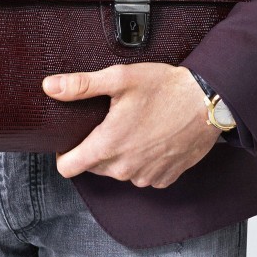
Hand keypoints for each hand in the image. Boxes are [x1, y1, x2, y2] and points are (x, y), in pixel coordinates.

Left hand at [42, 62, 221, 187]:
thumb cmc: (164, 88)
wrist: (206, 102)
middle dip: (96, 147)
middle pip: (93, 167)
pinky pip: (141, 175)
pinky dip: (142, 160)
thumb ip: (81, 85)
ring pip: (118, 171)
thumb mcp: (120, 78)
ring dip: (120, 154)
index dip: (64, 153)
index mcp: (108, 145)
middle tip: (110, 121)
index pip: (68, 168)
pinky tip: (151, 138)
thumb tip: (49, 87)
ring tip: (134, 126)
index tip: (71, 139)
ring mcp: (145, 176)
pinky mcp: (164, 178)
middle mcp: (125, 168)